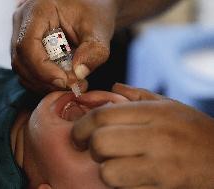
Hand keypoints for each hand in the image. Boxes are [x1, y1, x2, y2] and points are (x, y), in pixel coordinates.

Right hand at [11, 0, 117, 93]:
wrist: (90, 6)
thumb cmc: (94, 12)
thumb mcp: (99, 29)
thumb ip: (93, 52)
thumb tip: (78, 75)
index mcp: (37, 10)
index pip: (27, 46)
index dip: (44, 70)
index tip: (66, 82)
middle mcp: (22, 21)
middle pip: (21, 61)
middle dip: (46, 80)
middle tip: (72, 86)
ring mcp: (21, 34)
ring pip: (22, 69)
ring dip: (44, 84)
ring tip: (70, 83)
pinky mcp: (26, 47)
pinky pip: (27, 70)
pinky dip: (43, 81)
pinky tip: (62, 80)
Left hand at [72, 83, 213, 187]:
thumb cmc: (193, 131)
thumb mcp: (169, 106)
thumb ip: (138, 95)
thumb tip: (112, 88)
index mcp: (154, 113)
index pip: (102, 115)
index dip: (81, 126)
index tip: (78, 134)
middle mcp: (156, 137)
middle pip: (100, 142)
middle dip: (90, 147)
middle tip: (96, 149)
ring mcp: (161, 166)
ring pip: (109, 172)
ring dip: (105, 170)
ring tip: (114, 164)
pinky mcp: (163, 188)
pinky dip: (121, 185)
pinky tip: (130, 177)